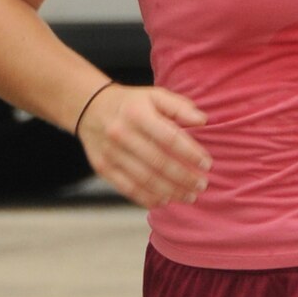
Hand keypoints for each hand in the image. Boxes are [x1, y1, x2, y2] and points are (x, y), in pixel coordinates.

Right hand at [77, 83, 210, 206]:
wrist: (90, 107)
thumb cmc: (131, 105)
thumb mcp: (155, 96)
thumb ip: (180, 107)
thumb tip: (203, 121)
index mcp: (137, 113)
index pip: (169, 138)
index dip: (190, 154)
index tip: (207, 164)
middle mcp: (121, 133)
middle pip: (159, 162)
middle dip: (184, 177)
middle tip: (202, 185)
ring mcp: (111, 153)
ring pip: (145, 179)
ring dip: (171, 191)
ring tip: (189, 196)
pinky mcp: (103, 168)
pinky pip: (128, 188)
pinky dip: (148, 198)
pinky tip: (165, 200)